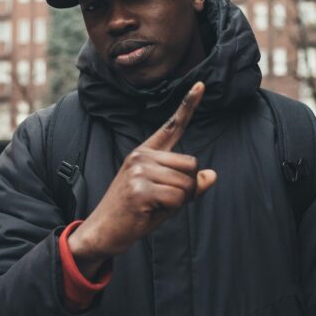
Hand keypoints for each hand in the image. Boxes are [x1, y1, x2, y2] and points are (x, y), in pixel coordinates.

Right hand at [67, 81, 216, 278]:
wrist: (104, 231)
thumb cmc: (136, 213)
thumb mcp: (165, 196)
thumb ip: (187, 185)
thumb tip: (211, 175)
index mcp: (146, 152)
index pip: (172, 126)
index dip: (188, 105)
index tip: (201, 84)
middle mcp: (141, 155)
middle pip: (191, 164)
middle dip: (187, 188)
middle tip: (163, 200)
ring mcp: (138, 171)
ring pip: (186, 184)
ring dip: (179, 201)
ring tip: (154, 206)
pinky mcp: (139, 188)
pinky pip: (177, 198)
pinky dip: (171, 209)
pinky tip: (150, 211)